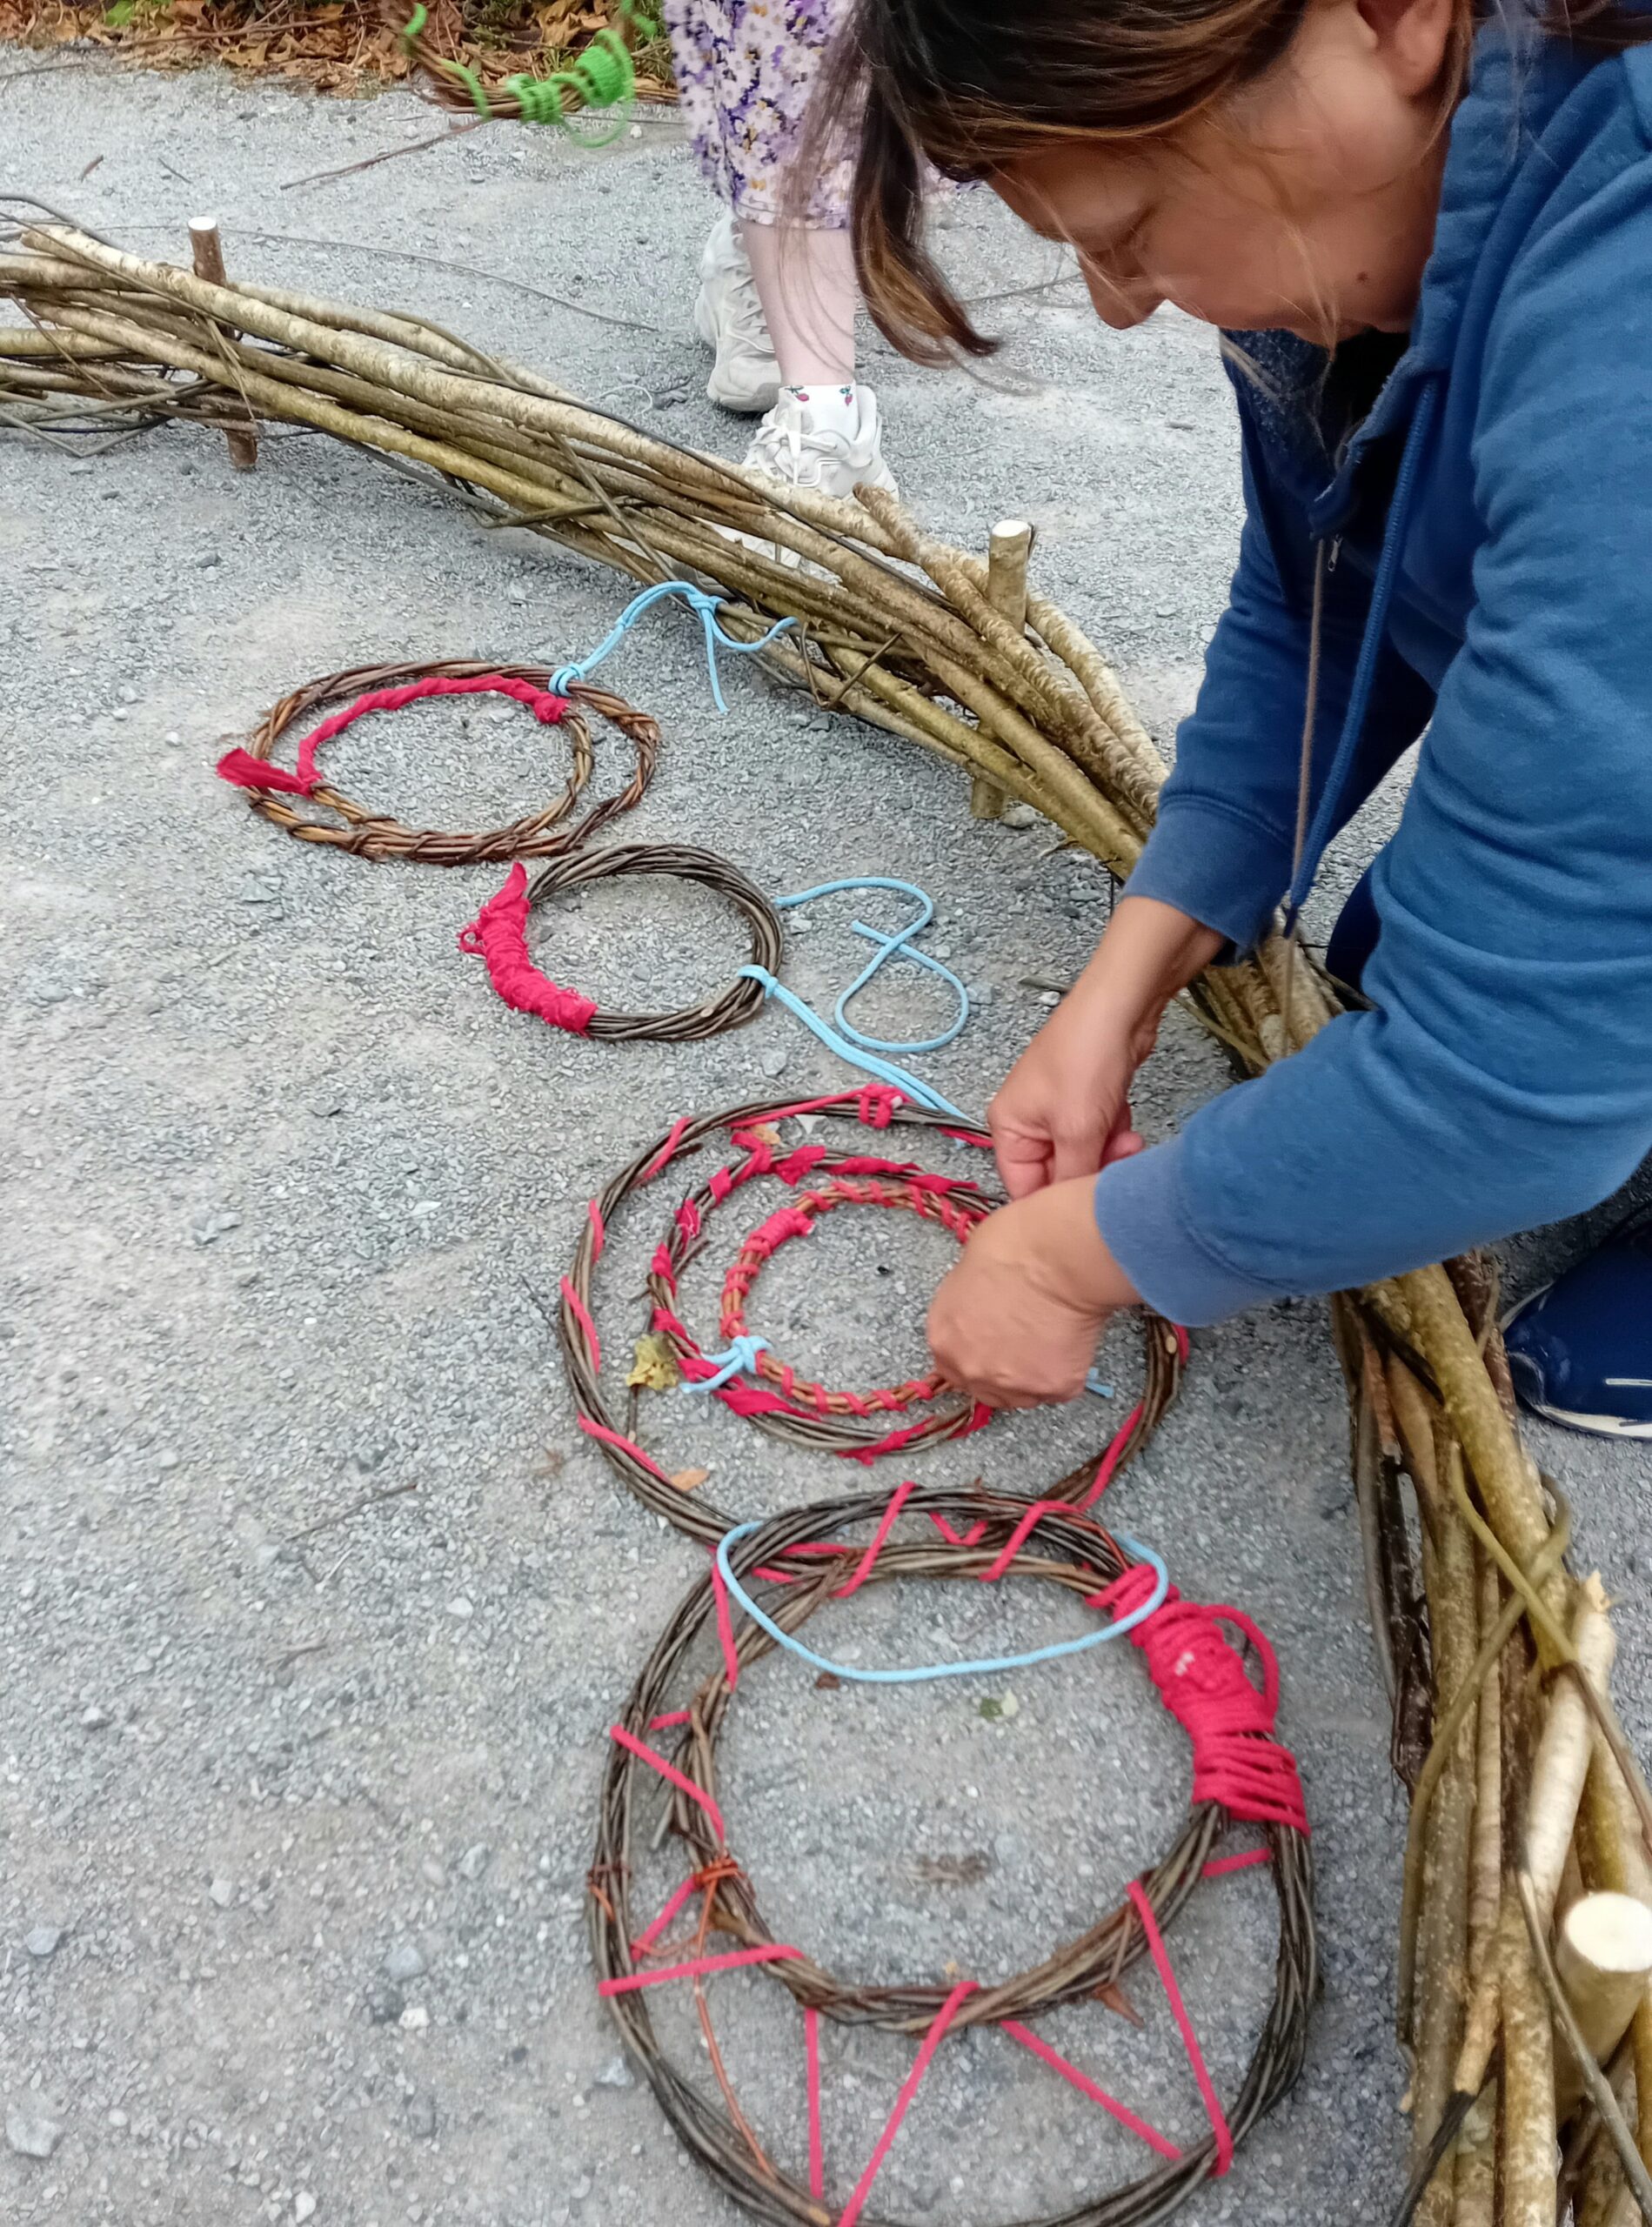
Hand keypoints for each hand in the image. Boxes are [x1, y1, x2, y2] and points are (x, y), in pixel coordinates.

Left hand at [927, 1178, 1140, 1408]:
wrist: (1058, 1255)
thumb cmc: (1013, 1245)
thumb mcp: (967, 1271)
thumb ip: (967, 1306)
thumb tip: (983, 1309)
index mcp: (943, 1337)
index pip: (952, 1366)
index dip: (976, 1356)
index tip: (993, 1345)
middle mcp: (971, 1369)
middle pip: (985, 1389)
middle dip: (1003, 1371)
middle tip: (1026, 1344)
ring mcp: (1013, 1383)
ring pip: (1023, 1396)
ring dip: (1034, 1376)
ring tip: (1051, 1340)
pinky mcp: (1054, 1387)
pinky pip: (1061, 1388)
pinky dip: (1068, 1369)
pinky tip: (1071, 1339)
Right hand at [990, 897, 1223, 1199]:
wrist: (1122, 1008)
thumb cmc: (1086, 1060)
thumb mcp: (1077, 1131)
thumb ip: (1071, 1180)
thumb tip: (1071, 1217)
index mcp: (1008, 1128)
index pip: (1023, 1188)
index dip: (1054, 1203)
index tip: (1085, 1210)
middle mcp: (1027, 1122)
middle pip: (1057, 1174)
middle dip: (1090, 1169)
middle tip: (1117, 1157)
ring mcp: (1057, 1111)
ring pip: (1083, 1157)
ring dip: (1107, 1151)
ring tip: (1124, 1132)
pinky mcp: (1086, 1102)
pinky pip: (1098, 1137)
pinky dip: (1113, 1132)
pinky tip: (1123, 1115)